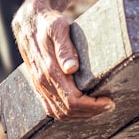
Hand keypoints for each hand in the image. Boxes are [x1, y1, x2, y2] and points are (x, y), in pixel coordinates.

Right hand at [12, 4, 114, 119]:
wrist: (30, 23)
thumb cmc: (48, 23)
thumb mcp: (58, 28)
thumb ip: (65, 48)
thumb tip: (71, 68)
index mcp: (48, 70)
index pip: (72, 100)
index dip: (92, 105)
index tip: (108, 101)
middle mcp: (42, 82)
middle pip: (67, 110)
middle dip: (90, 112)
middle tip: (109, 105)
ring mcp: (39, 85)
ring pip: (58, 113)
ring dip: (80, 115)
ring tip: (99, 108)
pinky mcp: (39, 85)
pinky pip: (52, 108)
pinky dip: (68, 112)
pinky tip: (82, 107)